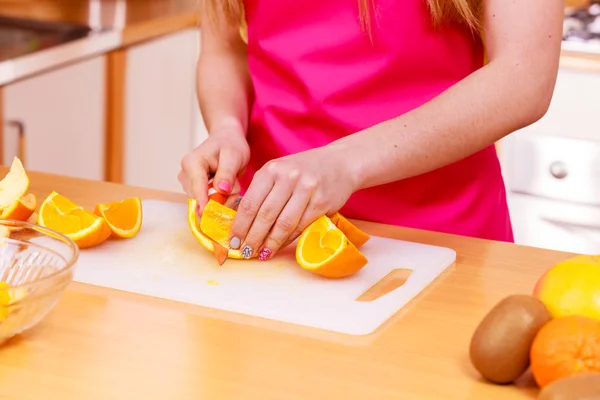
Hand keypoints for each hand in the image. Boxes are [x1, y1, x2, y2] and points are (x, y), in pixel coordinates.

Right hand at [179, 125, 249, 212]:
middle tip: (237, 188)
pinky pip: (207, 202)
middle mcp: (185, 174)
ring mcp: (188, 183)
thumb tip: (221, 190)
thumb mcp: (234, 155)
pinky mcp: (194, 190)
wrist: (226, 140)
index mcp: (192, 163)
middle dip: (220, 199)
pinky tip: (227, 188)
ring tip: (233, 184)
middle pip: (200, 198)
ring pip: (204, 202)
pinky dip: (220, 199)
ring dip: (222, 199)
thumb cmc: (230, 145)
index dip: (202, 202)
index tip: (206, 216)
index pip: (197, 186)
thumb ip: (227, 172)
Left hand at [228, 146, 356, 260]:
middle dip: (252, 237)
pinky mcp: (321, 202)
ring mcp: (306, 189)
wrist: (341, 163)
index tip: (232, 241)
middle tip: (245, 252)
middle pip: (265, 215)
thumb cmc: (304, 170)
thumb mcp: (279, 171)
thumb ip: (262, 191)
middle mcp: (288, 177)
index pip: (250, 202)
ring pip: (283, 223)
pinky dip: (288, 239)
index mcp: (271, 170)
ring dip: (270, 243)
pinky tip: (279, 246)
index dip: (239, 225)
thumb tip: (243, 222)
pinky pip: (301, 225)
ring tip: (261, 254)